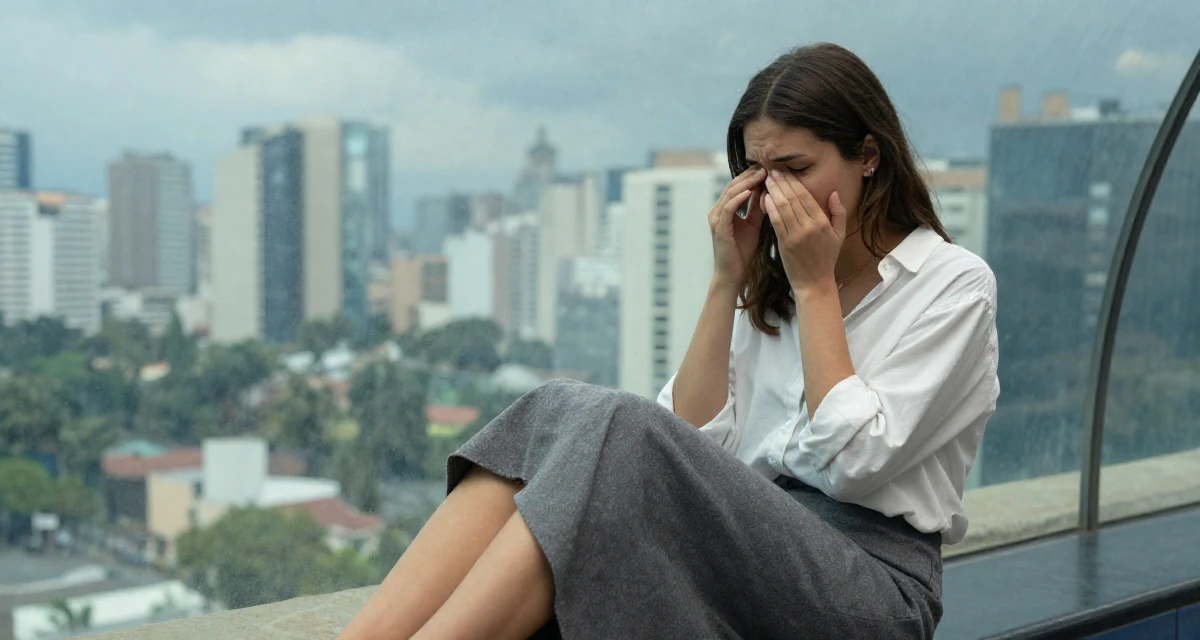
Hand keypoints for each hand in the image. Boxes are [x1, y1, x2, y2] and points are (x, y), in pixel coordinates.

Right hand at [708, 167, 766, 289]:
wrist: (732, 274)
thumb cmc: (742, 251)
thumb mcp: (753, 225)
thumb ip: (757, 208)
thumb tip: (767, 190)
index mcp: (724, 209)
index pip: (738, 186)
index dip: (751, 176)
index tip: (768, 168)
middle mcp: (717, 211)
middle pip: (733, 186)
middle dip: (749, 175)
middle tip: (766, 166)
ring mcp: (716, 219)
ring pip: (730, 193)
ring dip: (746, 183)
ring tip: (760, 174)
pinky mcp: (719, 228)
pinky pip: (728, 208)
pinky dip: (738, 198)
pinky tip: (750, 191)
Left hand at [761, 170, 847, 292]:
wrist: (814, 282)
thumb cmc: (827, 258)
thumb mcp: (839, 235)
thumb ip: (838, 212)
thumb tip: (834, 193)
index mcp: (822, 222)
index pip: (806, 196)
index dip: (794, 181)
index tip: (785, 171)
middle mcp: (809, 226)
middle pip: (793, 198)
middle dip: (781, 182)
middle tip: (772, 170)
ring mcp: (795, 235)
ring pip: (783, 207)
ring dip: (773, 191)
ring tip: (767, 180)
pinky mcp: (784, 243)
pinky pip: (776, 221)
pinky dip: (769, 208)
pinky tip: (764, 198)